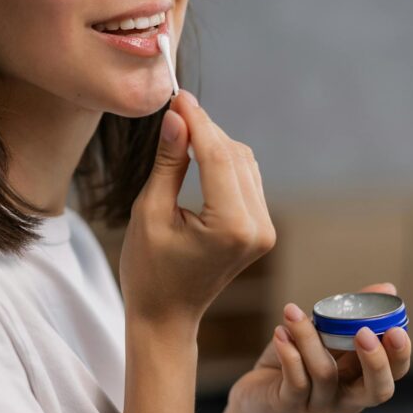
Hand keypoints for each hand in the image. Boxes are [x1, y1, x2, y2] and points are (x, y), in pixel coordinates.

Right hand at [119, 90, 275, 335]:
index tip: (176, 95)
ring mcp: (264, 229)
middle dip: (205, 128)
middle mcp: (257, 227)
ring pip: (243, 163)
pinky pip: (246, 180)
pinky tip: (197, 151)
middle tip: (174, 107)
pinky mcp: (261, 229)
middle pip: (233, 155)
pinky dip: (223, 161)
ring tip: (181, 128)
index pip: (217, 155)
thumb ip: (168, 163)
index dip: (196, 120)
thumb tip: (176, 117)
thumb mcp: (149, 212)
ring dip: (215, 142)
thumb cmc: (149, 272)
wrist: (166, 316)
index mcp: (231, 226)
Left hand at [228, 282, 411, 412]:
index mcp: (362, 379)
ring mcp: (320, 404)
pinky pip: (296, 381)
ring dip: (310, 339)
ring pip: (326, 374)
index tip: (396, 329)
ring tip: (292, 311)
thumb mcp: (324, 335)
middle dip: (375, 361)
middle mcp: (347, 398)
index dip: (399, 355)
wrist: (256, 397)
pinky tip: (280, 332)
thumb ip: (351, 315)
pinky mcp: (290, 405)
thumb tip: (387, 288)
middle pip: (377, 390)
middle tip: (364, 332)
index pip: (394, 373)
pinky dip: (289, 353)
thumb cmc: (296, 361)